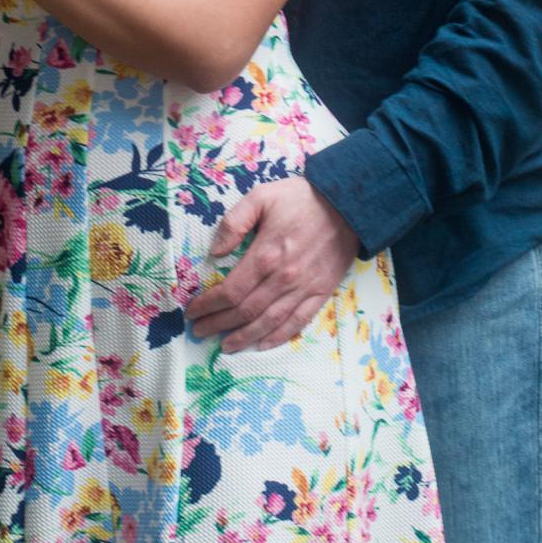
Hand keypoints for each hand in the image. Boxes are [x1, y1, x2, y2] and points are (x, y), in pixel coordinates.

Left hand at [189, 176, 357, 349]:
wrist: (348, 206)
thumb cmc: (301, 199)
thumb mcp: (261, 197)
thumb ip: (234, 223)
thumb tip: (215, 252)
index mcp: (265, 255)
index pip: (230, 291)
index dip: (208, 305)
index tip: (193, 311)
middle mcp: (283, 278)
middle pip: (244, 312)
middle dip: (218, 325)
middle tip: (200, 331)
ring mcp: (303, 289)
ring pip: (268, 323)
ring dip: (243, 337)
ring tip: (225, 346)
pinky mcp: (320, 294)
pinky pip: (296, 323)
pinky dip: (276, 337)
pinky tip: (261, 345)